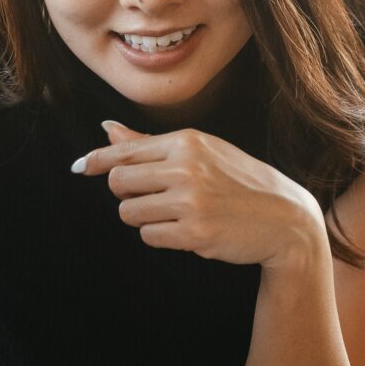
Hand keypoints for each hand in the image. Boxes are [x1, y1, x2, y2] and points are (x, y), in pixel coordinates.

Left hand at [75, 120, 324, 268]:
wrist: (284, 218)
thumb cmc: (239, 181)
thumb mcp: (202, 151)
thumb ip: (150, 144)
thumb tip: (106, 128)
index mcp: (187, 142)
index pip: (125, 150)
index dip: (96, 160)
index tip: (79, 167)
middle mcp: (186, 167)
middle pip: (119, 182)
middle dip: (126, 194)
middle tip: (152, 198)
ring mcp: (190, 201)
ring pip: (129, 213)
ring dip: (143, 218)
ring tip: (172, 214)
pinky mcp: (194, 233)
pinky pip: (149, 236)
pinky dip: (160, 236)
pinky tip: (185, 230)